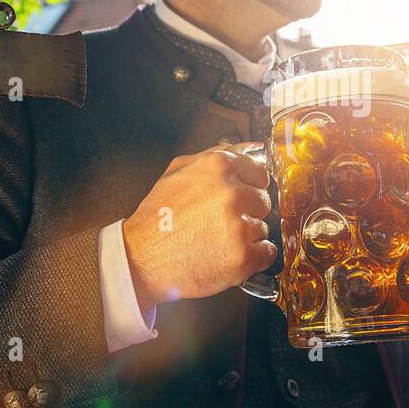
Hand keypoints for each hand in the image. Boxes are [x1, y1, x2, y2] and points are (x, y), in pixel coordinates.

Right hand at [123, 142, 273, 309]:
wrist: (141, 260)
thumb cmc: (158, 217)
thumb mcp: (178, 172)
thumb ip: (215, 155)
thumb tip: (251, 148)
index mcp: (218, 167)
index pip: (259, 172)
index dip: (248, 188)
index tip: (237, 199)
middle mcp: (231, 193)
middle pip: (263, 201)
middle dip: (247, 212)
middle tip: (220, 223)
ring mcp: (238, 226)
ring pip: (263, 228)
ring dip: (246, 236)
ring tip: (217, 241)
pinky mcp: (242, 257)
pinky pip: (266, 253)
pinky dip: (252, 258)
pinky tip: (228, 256)